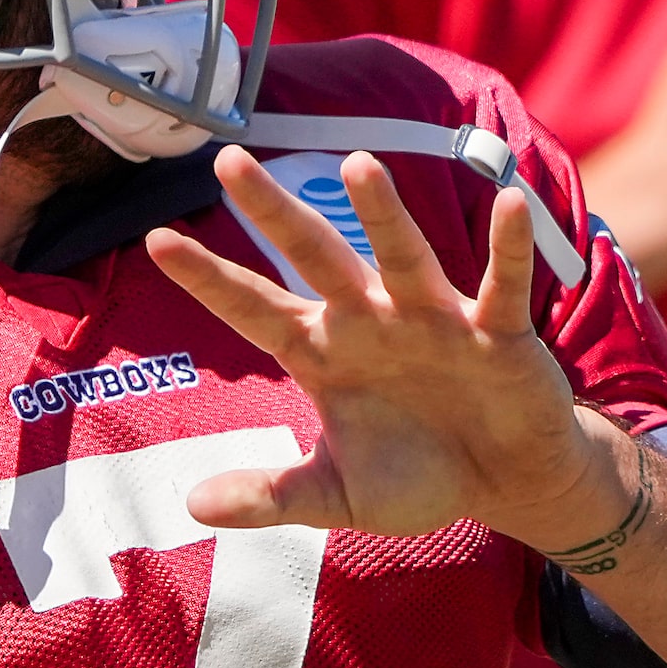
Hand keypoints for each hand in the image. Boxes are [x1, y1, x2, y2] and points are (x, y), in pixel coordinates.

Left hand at [145, 146, 627, 548]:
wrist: (502, 482)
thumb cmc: (415, 476)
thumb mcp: (336, 495)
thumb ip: (271, 494)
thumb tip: (189, 506)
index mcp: (322, 350)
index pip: (253, 308)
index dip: (209, 278)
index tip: (155, 238)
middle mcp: (369, 319)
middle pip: (316, 256)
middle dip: (274, 212)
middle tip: (230, 160)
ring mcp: (432, 319)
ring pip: (402, 257)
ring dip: (383, 214)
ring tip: (359, 163)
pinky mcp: (498, 333)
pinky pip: (502, 285)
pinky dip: (508, 248)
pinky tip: (511, 204)